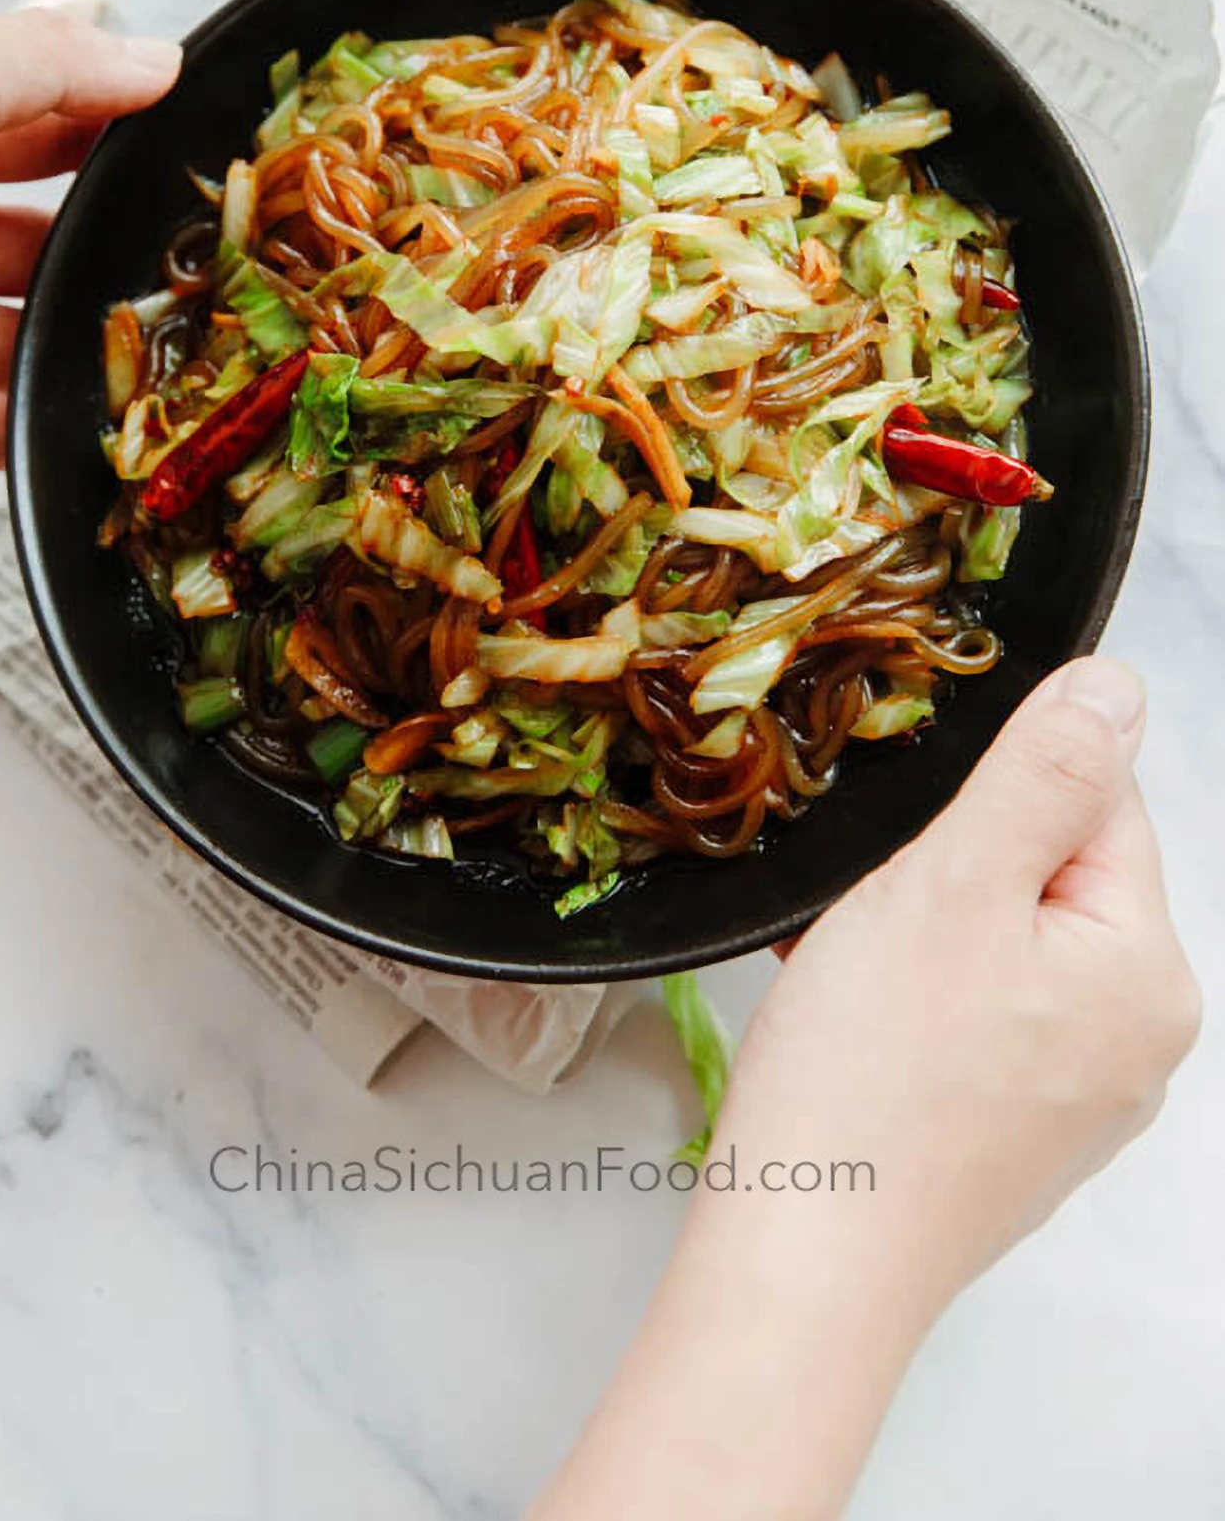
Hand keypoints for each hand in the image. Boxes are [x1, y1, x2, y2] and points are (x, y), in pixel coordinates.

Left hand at [0, 1, 180, 468]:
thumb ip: (43, 68)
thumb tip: (158, 58)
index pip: (40, 140)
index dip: (111, 143)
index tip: (197, 148)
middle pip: (43, 250)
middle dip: (113, 253)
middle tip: (204, 255)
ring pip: (27, 343)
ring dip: (93, 343)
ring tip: (181, 338)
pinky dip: (49, 429)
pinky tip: (115, 418)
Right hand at [729, 656, 1199, 1304]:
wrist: (802, 1265)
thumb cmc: (871, 1078)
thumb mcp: (954, 884)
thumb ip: (1043, 773)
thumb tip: (1117, 687)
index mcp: (1150, 972)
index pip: (1097, 802)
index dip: (990, 792)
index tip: (910, 834)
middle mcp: (1137, 1039)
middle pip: (1047, 871)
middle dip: (946, 863)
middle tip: (866, 908)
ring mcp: (1074, 1096)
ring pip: (995, 941)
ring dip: (914, 924)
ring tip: (843, 965)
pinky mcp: (1009, 1133)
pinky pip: (969, 1014)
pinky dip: (905, 994)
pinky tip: (843, 1013)